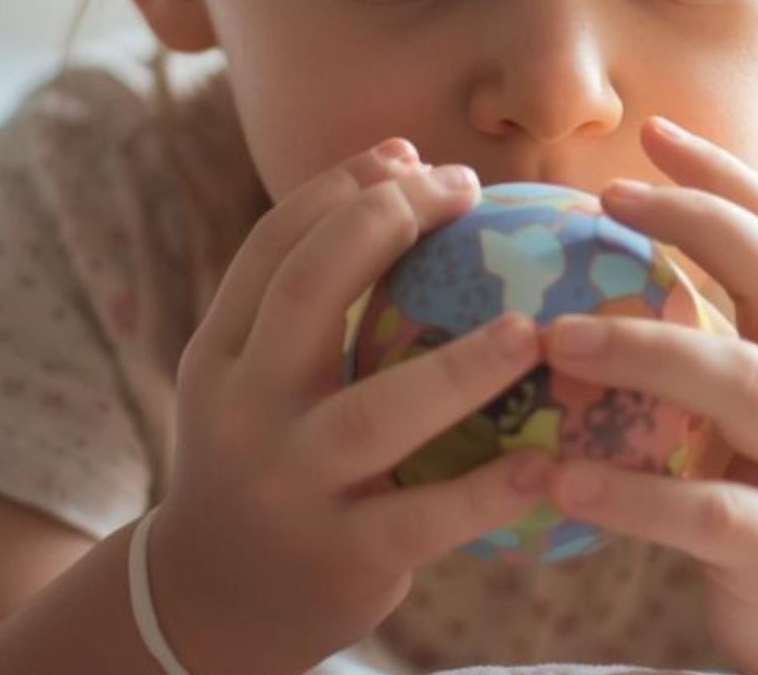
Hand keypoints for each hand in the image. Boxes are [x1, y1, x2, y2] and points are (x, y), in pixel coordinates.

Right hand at [149, 140, 553, 674]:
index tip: (411, 154)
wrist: (212, 604)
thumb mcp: (257, 381)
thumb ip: (315, 303)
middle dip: (388, 224)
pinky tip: (545, 463)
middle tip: (469, 190)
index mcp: (224, 352)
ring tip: (529, 327)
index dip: (342, 187)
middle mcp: (246, 408)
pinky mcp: (340, 554)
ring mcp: (290, 482)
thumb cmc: (270, 461)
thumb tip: (415, 176)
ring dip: (458, 367)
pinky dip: (485, 491)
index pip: (274, 245)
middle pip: (310, 292)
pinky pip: (423, 517)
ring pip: (374, 412)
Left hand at [538, 116, 757, 674]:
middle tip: (602, 203)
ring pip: (741, 385)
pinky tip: (558, 480)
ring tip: (555, 337)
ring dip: (644, 349)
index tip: (653, 131)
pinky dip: (629, 495)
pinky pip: (705, 513)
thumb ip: (712, 337)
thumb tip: (596, 264)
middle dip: (692, 227)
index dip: (725, 177)